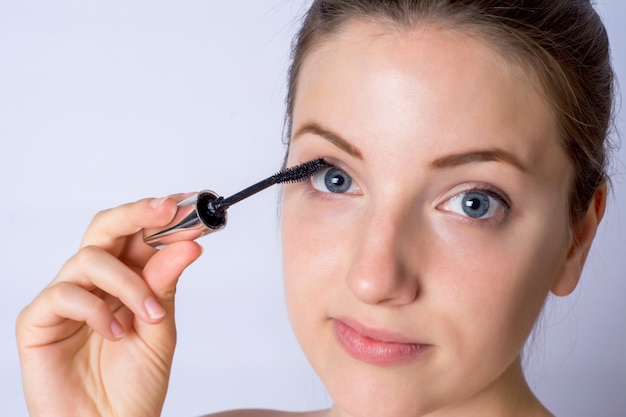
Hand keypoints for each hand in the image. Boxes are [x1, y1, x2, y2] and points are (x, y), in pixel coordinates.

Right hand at [16, 196, 202, 416]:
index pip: (138, 234)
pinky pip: (62, 294)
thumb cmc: (135, 385)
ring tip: (150, 315)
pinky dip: (95, 310)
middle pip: (105, 228)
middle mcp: (95, 282)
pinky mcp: (38, 322)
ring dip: (128, 282)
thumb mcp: (160, 330)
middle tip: (167, 210)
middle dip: (137, 214)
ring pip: (89, 258)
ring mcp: (66, 299)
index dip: (161, 215)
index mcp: (127, 279)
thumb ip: (165, 286)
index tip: (189, 204)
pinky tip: (114, 334)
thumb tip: (188, 246)